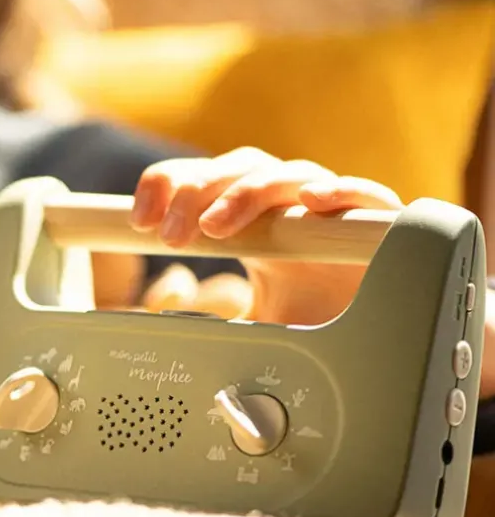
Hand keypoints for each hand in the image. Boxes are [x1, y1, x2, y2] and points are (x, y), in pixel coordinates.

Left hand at [130, 147, 402, 325]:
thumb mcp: (236, 322)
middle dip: (195, 193)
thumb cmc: (298, 325)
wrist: (364, 349)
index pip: (202, 176)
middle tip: (171, 235)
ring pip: (286, 173)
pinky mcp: (376, 225)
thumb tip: (154, 311)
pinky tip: (313, 201)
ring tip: (215, 228)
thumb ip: (199, 318)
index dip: (167, 185)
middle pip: (238, 167)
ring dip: (245, 193)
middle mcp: (286, 203)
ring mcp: (328, 210)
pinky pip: (363, 193)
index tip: (139, 220)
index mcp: (249, 217)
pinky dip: (341, 191)